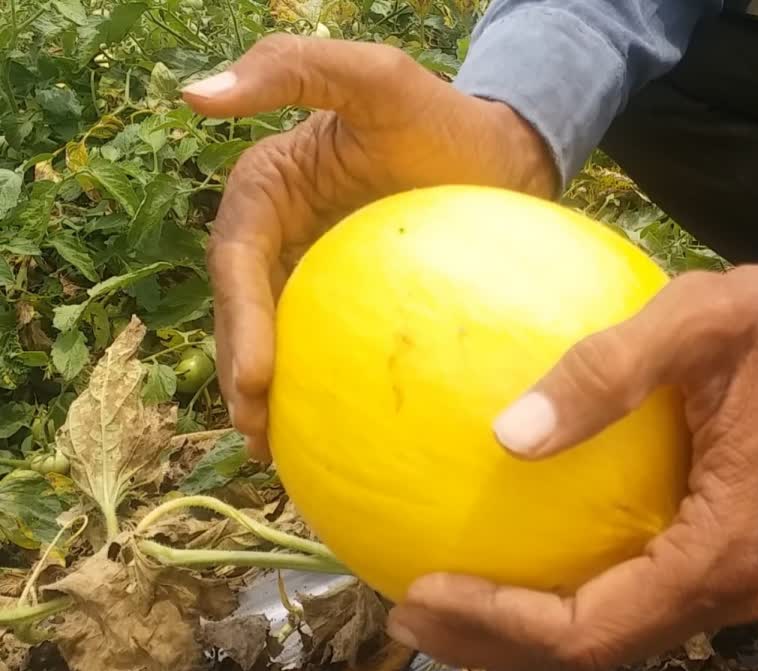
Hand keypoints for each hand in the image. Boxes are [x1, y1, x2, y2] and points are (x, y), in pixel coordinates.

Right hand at [182, 35, 556, 459]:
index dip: (238, 322)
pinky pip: (329, 348)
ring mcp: (318, 272)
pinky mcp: (356, 302)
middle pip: (247, 313)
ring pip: (280, 340)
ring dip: (270, 396)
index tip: (254, 382)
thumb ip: (294, 69)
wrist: (507, 157)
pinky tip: (335, 437)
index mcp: (269, 190)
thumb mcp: (377, 77)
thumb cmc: (444, 116)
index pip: (238, 261)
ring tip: (279, 455)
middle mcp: (283, 235)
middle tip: (259, 435)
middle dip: (243, 376)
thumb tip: (192, 94)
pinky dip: (321, 390)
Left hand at [386, 265, 757, 670]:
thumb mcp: (691, 321)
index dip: (503, 623)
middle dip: (493, 643)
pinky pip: (622, 603)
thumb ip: (605, 372)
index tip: (425, 589)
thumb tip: (508, 435)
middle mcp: (724, 590)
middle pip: (592, 652)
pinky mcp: (708, 562)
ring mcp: (719, 583)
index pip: (593, 627)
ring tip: (437, 604)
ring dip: (519, 633)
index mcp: (719, 551)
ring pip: (606, 637)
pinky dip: (555, 603)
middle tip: (406, 614)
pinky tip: (506, 566)